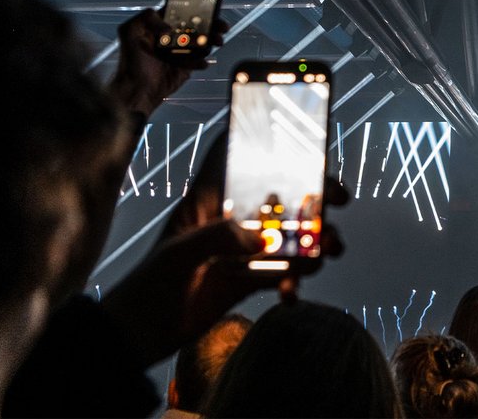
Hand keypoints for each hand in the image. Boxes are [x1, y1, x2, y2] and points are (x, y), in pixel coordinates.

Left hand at [101, 133, 348, 366]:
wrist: (137, 337)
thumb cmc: (148, 286)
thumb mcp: (178, 255)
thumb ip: (218, 239)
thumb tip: (261, 236)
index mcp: (209, 199)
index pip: (241, 158)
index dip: (271, 143)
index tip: (308, 140)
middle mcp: (231, 218)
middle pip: (281, 194)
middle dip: (315, 195)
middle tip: (339, 200)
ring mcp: (243, 248)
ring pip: (291, 234)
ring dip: (316, 241)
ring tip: (328, 253)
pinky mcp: (251, 279)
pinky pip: (285, 274)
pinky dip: (295, 282)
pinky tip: (290, 297)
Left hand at [107, 9, 227, 116]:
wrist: (138, 90)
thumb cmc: (130, 61)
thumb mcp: (129, 31)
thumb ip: (146, 18)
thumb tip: (169, 26)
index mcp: (160, 24)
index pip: (181, 11)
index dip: (196, 8)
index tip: (208, 9)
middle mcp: (172, 35)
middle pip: (197, 25)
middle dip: (212, 24)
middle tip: (221, 26)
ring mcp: (181, 50)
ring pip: (202, 41)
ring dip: (211, 40)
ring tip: (217, 42)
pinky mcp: (187, 64)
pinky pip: (200, 59)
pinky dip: (201, 61)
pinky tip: (201, 63)